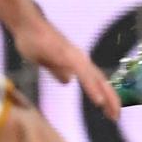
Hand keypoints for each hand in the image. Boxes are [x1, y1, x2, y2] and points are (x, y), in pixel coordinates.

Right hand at [7, 9, 121, 122]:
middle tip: (116, 117)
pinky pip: (84, 75)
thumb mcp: (46, 61)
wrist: (25, 24)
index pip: (94, 81)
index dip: (104, 95)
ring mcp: (75, 57)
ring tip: (113, 113)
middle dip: (111, 99)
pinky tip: (99, 101)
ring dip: (107, 97)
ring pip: (95, 79)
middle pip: (100, 81)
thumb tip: (68, 81)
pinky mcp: (68, 56)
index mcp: (75, 61)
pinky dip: (93, 88)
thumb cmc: (33, 40)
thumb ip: (58, 70)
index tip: (110, 112)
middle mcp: (79, 59)